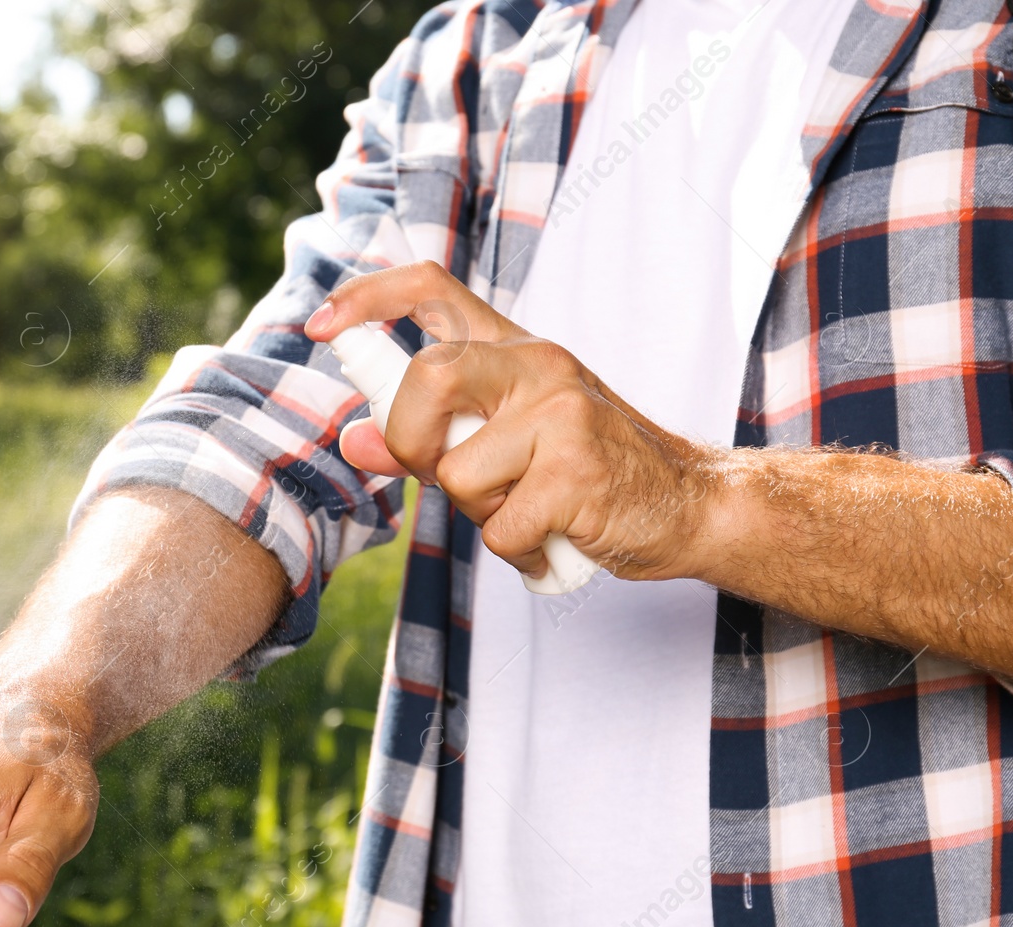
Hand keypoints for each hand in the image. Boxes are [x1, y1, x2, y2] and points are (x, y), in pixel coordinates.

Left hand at [305, 260, 719, 580]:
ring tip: (527, 509)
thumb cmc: (588, 473)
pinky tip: (552, 539)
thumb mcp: (504, 443)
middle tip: (444, 474)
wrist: (691, 505)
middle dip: (411, 442)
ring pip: (456, 473)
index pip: (430, 287)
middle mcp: (538, 364)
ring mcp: (562, 413)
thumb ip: (427, 437)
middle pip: (426, 379)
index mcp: (514, 349)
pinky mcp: (578, 471)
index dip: (367, 298)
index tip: (322, 326)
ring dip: (481, 513)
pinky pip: (500, 527)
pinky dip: (518, 552)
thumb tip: (352, 437)